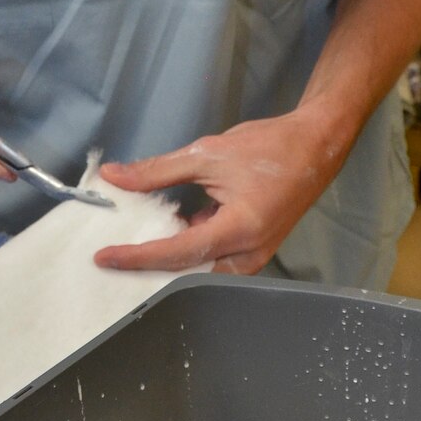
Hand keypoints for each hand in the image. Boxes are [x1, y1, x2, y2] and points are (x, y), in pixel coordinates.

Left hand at [94, 109, 345, 274]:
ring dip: (167, 259)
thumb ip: (158, 170)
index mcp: (239, 230)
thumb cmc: (268, 148)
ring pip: (199, 270)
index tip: (104, 258)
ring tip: (130, 249)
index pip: (178, 253)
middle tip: (112, 261)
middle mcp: (248, 254)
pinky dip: (186, 248)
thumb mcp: (208, 154)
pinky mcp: (252, 250)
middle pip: (188, 274)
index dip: (138, 257)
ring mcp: (252, 256)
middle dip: (149, 270)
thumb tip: (114, 177)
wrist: (315, 146)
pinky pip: (212, 259)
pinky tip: (164, 231)